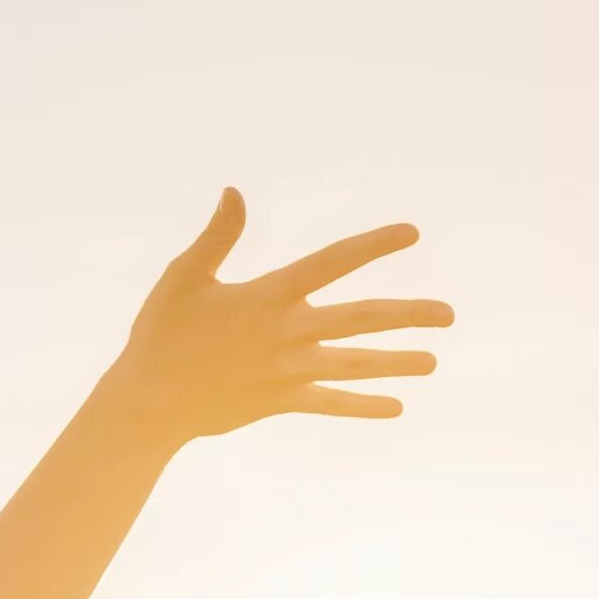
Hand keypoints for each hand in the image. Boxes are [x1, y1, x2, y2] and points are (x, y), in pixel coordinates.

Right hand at [102, 189, 452, 444]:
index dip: (374, 245)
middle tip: (449, 315)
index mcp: (269, 295)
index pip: (333, 262)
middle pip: (362, 319)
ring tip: (433, 361)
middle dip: (408, 316)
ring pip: (355, 364)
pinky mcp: (280, 401)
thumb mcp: (184, 277)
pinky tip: (395, 407)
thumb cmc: (162, 334)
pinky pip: (331, 404)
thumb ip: (218, 236)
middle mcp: (288, 333)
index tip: (411, 232)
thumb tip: (235, 191)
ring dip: (397, 363)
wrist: (149, 403)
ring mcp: (288, 371)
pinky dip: (363, 406)